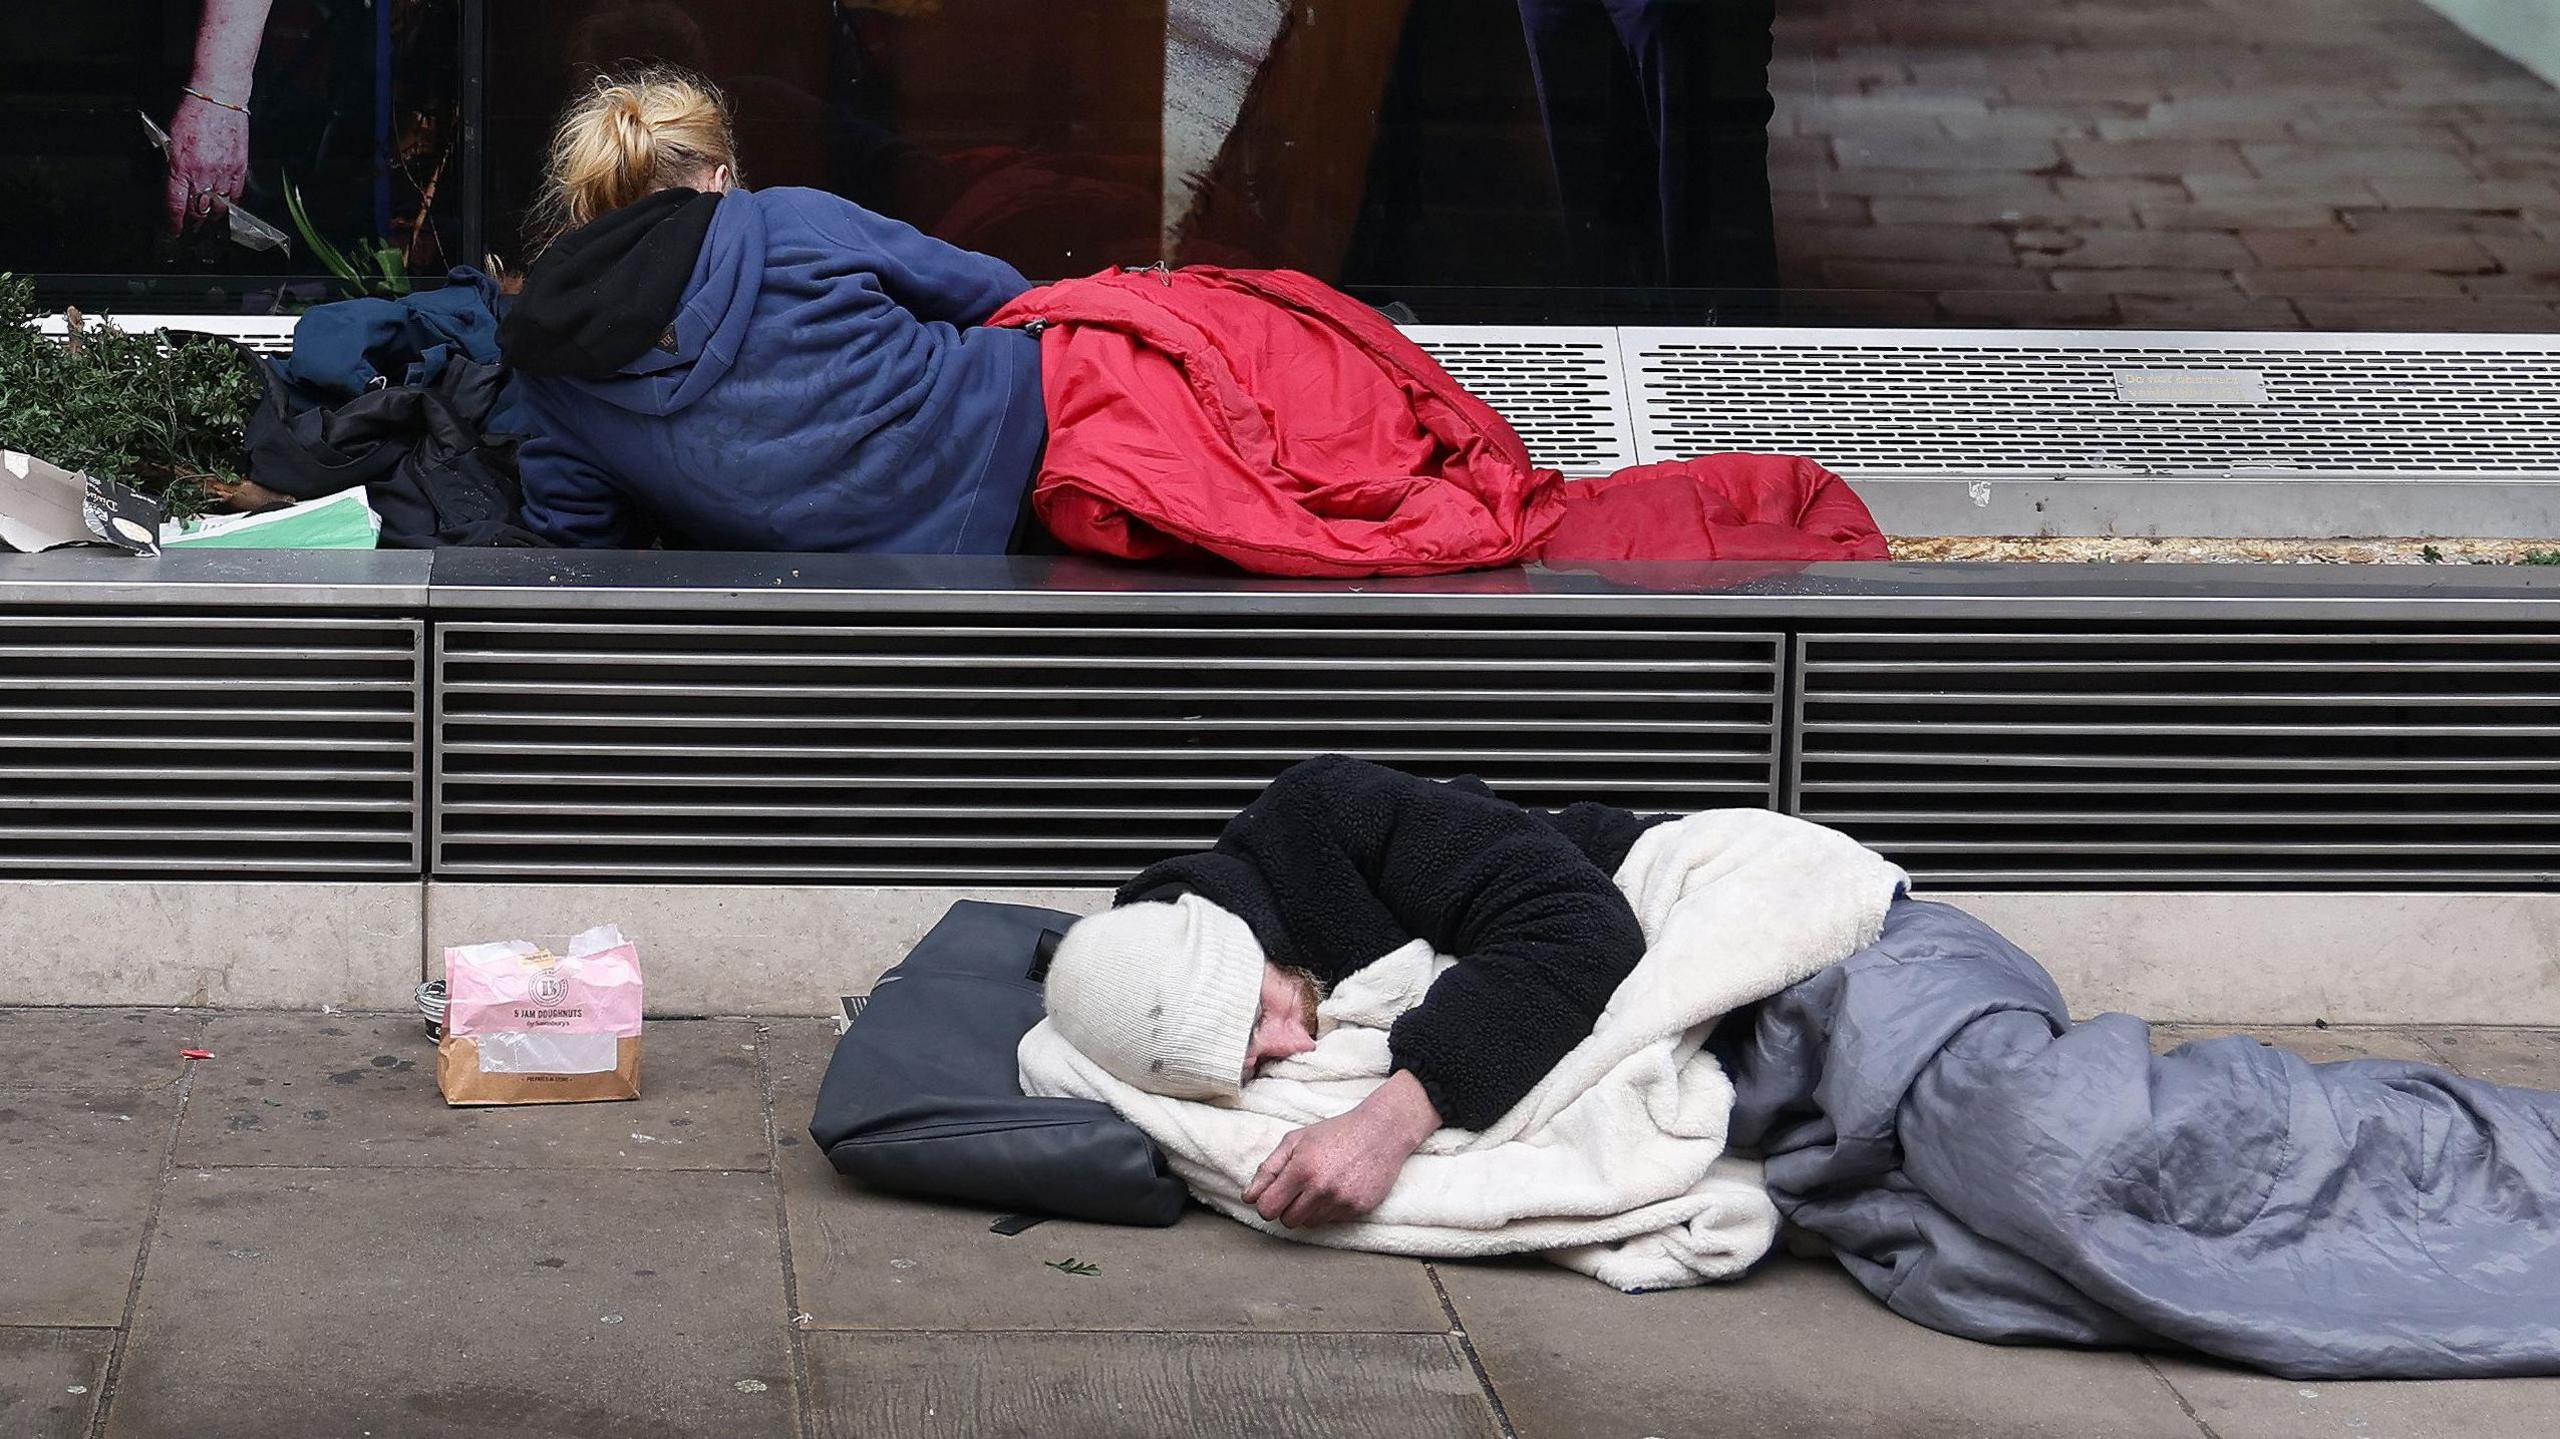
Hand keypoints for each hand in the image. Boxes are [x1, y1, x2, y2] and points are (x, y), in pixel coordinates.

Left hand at [164, 94, 249, 235]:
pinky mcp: (240, 167)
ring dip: (212, 215)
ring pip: (218, 206)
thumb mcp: (170, 137)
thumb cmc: (191, 111)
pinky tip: (226, 206)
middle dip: (194, 221)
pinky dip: (230, 203)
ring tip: (209, 221)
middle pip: (198, 209)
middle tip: (191, 228)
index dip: (175, 221)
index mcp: (180, 166)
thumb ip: (172, 162)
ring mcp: (223, 172)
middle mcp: (202, 173)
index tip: (174, 230)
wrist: (219, 98)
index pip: (176, 204)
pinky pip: (235, 194)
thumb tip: (174, 182)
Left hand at [1241, 1069, 1441, 1227]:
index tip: (1273, 1196)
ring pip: (1309, 1224)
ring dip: (1308, 1210)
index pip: (1268, 1208)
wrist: (1381, 1131)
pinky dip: (1329, 1210)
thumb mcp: (1296, 1141)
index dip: (1266, 1204)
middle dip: (1287, 1208)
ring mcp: (1342, 1201)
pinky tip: (1338, 1189)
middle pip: (1287, 1221)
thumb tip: (1248, 1197)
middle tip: (1298, 1190)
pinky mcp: (1359, 1209)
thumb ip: (1268, 1169)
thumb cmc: (1334, 1133)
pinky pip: (1332, 1221)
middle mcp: (1321, 1188)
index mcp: (1301, 1170)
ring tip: (1320, 1187)